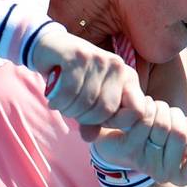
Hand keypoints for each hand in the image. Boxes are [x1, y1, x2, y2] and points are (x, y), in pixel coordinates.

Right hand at [29, 28, 148, 140]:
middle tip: (72, 111)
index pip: (137, 111)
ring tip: (61, 104)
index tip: (98, 119)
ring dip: (68, 110)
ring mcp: (100, 60)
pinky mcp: (79, 56)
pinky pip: (70, 92)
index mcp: (128, 79)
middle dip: (85, 118)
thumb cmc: (72, 78)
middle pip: (107, 110)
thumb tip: (90, 139)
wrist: (49, 48)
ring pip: (87, 102)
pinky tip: (53, 99)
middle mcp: (119, 67)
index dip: (116, 123)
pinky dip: (58, 101)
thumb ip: (93, 121)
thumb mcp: (88, 101)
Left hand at [92, 101, 186, 186]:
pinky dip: (147, 106)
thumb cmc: (156, 134)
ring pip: (163, 125)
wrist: (119, 139)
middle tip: (165, 112)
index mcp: (181, 176)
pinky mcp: (128, 151)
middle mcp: (164, 175)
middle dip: (175, 114)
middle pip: (180, 134)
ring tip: (153, 108)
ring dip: (160, 107)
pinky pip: (146, 120)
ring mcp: (146, 165)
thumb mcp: (185, 131)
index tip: (185, 129)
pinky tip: (142, 107)